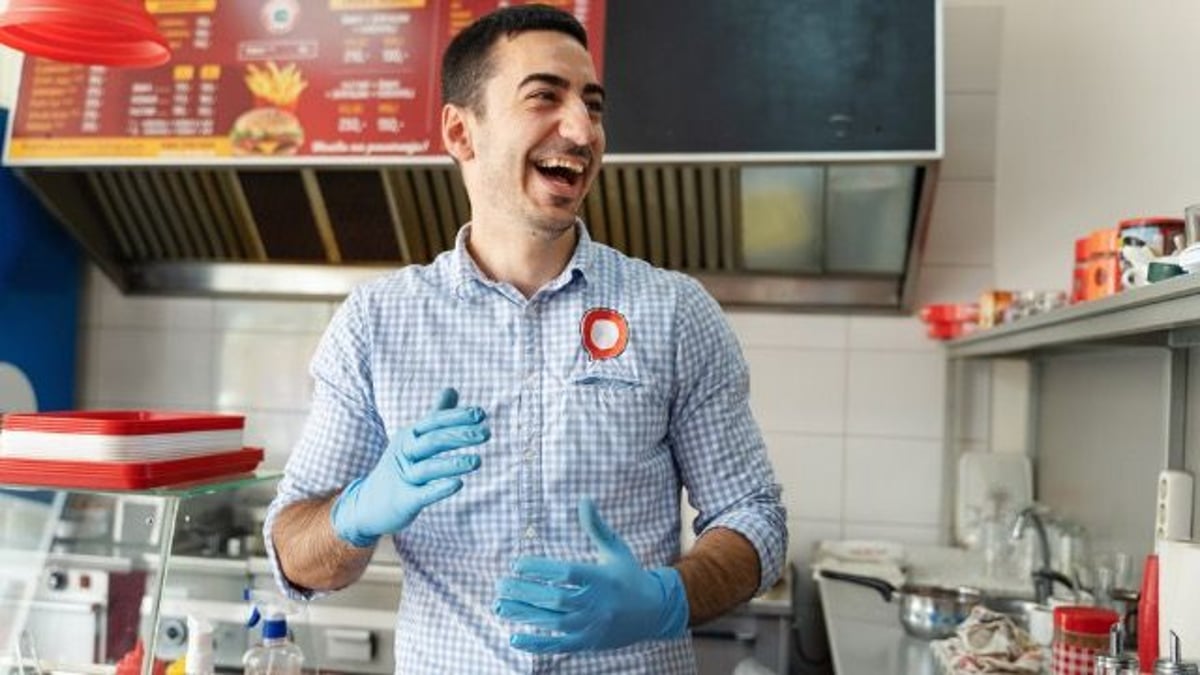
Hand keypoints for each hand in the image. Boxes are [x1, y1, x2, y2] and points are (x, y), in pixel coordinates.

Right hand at [331, 388, 488, 546]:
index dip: (457, 416)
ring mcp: (403, 477)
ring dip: (453, 464)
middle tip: (486, 433)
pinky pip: (423, 494)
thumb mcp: (414, 438)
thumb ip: (436, 415)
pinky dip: (440, 489)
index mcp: (408, 436)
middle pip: (432, 441)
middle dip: (459, 435)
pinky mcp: (403, 500)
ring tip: (477, 462)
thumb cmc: (400, 467)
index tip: (481, 413)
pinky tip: (458, 484)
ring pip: (428, 468)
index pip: (434, 421)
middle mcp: (404, 453)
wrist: (369, 504)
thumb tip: (452, 388)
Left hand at [493, 497, 688, 652]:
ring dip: (524, 615)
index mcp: (601, 579)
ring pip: (553, 622)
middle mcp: (597, 603)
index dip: (540, 569)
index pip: (566, 573)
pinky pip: (559, 646)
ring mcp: (592, 626)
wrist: (655, 612)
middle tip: (500, 585)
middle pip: (555, 599)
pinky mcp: (589, 643)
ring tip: (500, 605)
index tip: (517, 563)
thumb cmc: (629, 576)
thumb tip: (584, 499)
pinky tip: (514, 637)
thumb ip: (596, 527)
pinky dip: (536, 644)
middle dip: (524, 592)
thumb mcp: (616, 550)